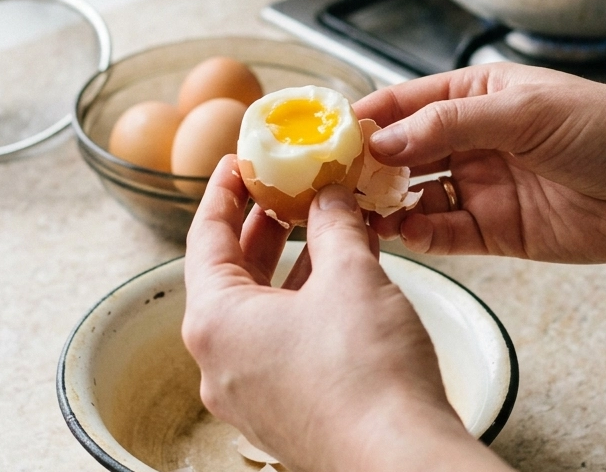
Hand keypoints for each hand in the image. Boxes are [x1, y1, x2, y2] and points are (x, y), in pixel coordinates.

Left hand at [182, 156, 509, 471]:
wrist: (400, 461)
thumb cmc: (366, 373)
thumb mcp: (350, 275)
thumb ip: (333, 225)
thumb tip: (329, 197)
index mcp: (214, 322)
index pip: (205, 238)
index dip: (224, 193)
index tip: (238, 163)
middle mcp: (219, 362)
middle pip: (230, 276)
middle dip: (262, 228)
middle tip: (285, 189)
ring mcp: (250, 394)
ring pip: (260, 312)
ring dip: (291, 267)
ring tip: (324, 227)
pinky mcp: (283, 413)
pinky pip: (281, 344)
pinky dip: (305, 306)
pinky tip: (344, 280)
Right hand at [355, 63, 605, 262]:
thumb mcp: (523, 112)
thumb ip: (449, 125)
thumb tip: (384, 140)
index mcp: (476, 96)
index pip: (404, 104)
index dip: (366, 119)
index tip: (328, 135)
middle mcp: (472, 140)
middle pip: (402, 152)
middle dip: (366, 165)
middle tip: (330, 181)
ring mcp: (482, 186)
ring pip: (415, 195)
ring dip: (386, 202)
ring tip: (357, 211)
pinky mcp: (496, 230)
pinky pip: (444, 233)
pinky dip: (420, 234)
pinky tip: (402, 232)